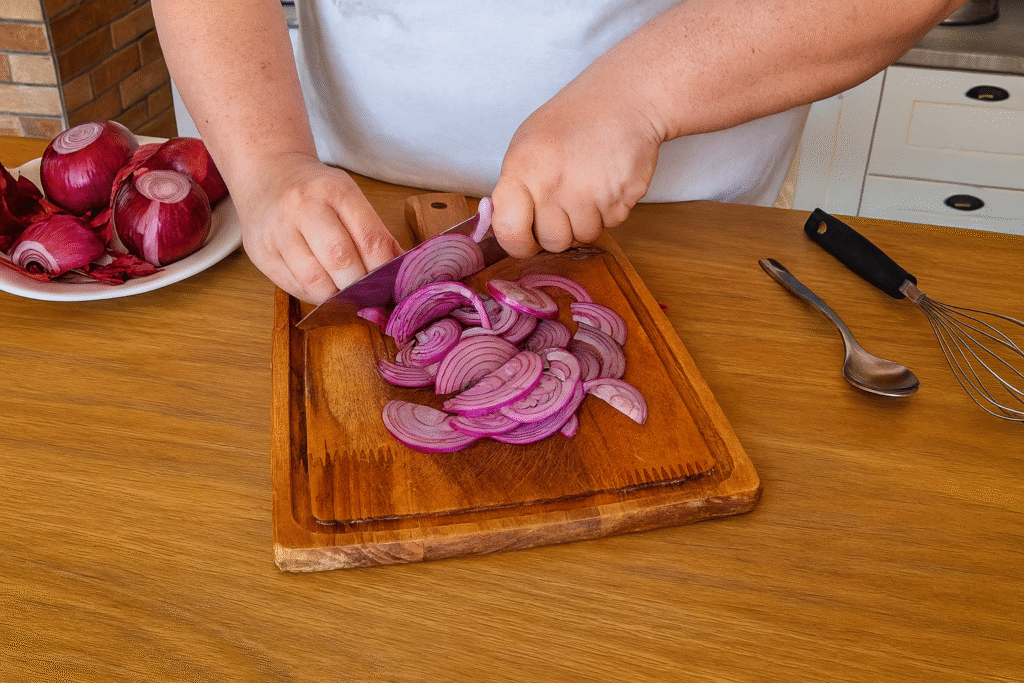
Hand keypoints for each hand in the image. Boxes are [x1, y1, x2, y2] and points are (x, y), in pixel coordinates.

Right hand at [232, 152, 402, 303]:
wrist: (267, 174)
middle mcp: (303, 207)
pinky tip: (323, 292)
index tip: (392, 287)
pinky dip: (313, 296)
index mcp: (335, 190)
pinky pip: (292, 286)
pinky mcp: (259, 252)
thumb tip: (402, 273)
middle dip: (360, 287)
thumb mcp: (349, 198)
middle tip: (370, 297)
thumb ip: (375, 233)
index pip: (369, 238)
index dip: (384, 271)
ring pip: (314, 279)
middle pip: (341, 260)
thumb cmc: (316, 191)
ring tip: (347, 299)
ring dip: (336, 297)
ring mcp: (278, 230)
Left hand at [490, 74, 662, 258]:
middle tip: (564, 203)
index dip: (517, 244)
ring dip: (586, 220)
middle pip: (553, 241)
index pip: (509, 230)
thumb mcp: (526, 144)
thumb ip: (514, 186)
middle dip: (559, 230)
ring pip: (584, 236)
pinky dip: (610, 210)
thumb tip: (507, 227)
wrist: (624, 98)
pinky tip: (607, 180)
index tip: (525, 241)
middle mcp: (555, 183)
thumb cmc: (571, 121)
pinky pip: (612, 224)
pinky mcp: (622, 197)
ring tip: (588, 185)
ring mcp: (591, 193)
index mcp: (524, 168)